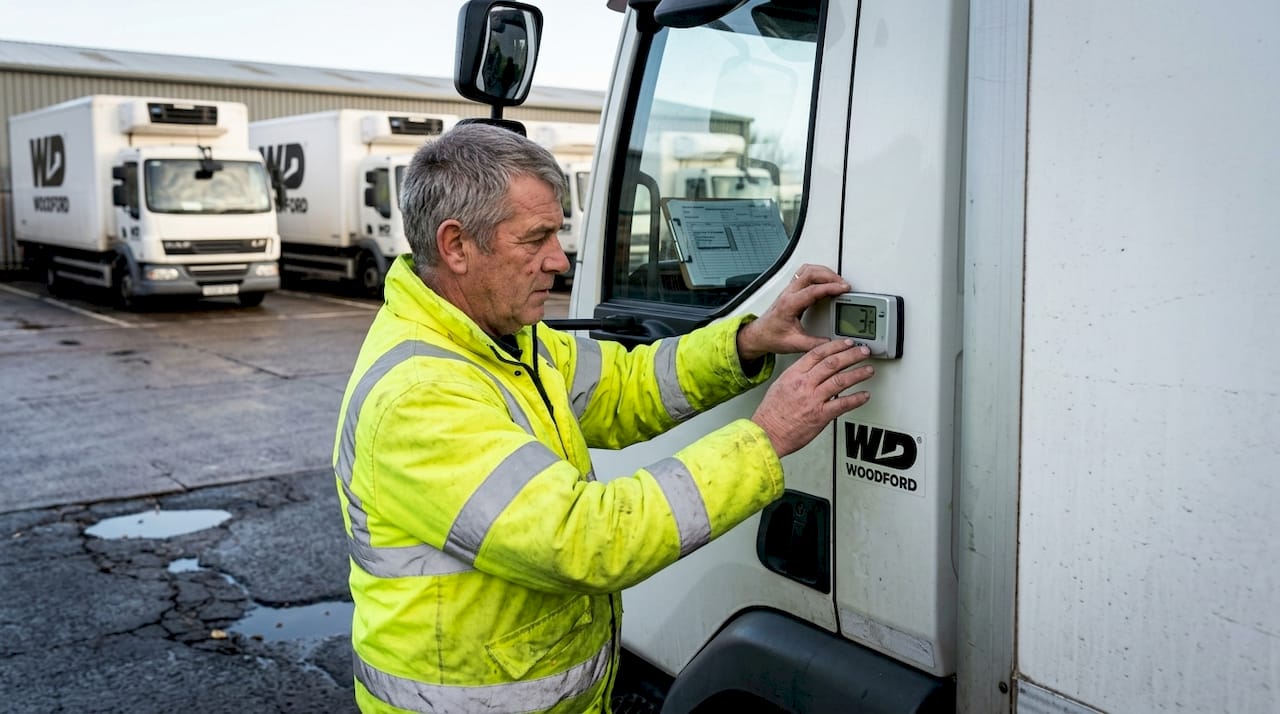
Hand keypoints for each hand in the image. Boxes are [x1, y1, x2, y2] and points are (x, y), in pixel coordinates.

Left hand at [736, 264, 850, 361]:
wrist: (758, 335)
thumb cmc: (771, 337)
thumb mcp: (794, 344)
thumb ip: (814, 344)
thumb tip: (831, 343)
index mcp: (789, 305)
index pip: (813, 290)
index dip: (831, 287)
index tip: (844, 289)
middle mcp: (788, 294)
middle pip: (810, 273)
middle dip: (830, 276)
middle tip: (844, 284)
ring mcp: (789, 290)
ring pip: (807, 270)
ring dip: (824, 272)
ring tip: (837, 281)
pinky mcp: (791, 290)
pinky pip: (804, 274)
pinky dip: (817, 273)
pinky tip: (825, 280)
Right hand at [751, 339, 873, 456]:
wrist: (767, 434)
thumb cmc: (772, 414)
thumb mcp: (780, 385)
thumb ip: (798, 375)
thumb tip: (813, 369)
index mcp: (794, 375)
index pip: (818, 353)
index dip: (835, 346)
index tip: (847, 343)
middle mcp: (804, 384)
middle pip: (832, 363)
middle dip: (851, 355)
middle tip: (863, 352)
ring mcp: (813, 399)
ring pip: (840, 380)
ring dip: (858, 374)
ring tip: (868, 370)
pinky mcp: (820, 416)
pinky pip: (842, 404)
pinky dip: (856, 399)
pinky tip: (865, 396)